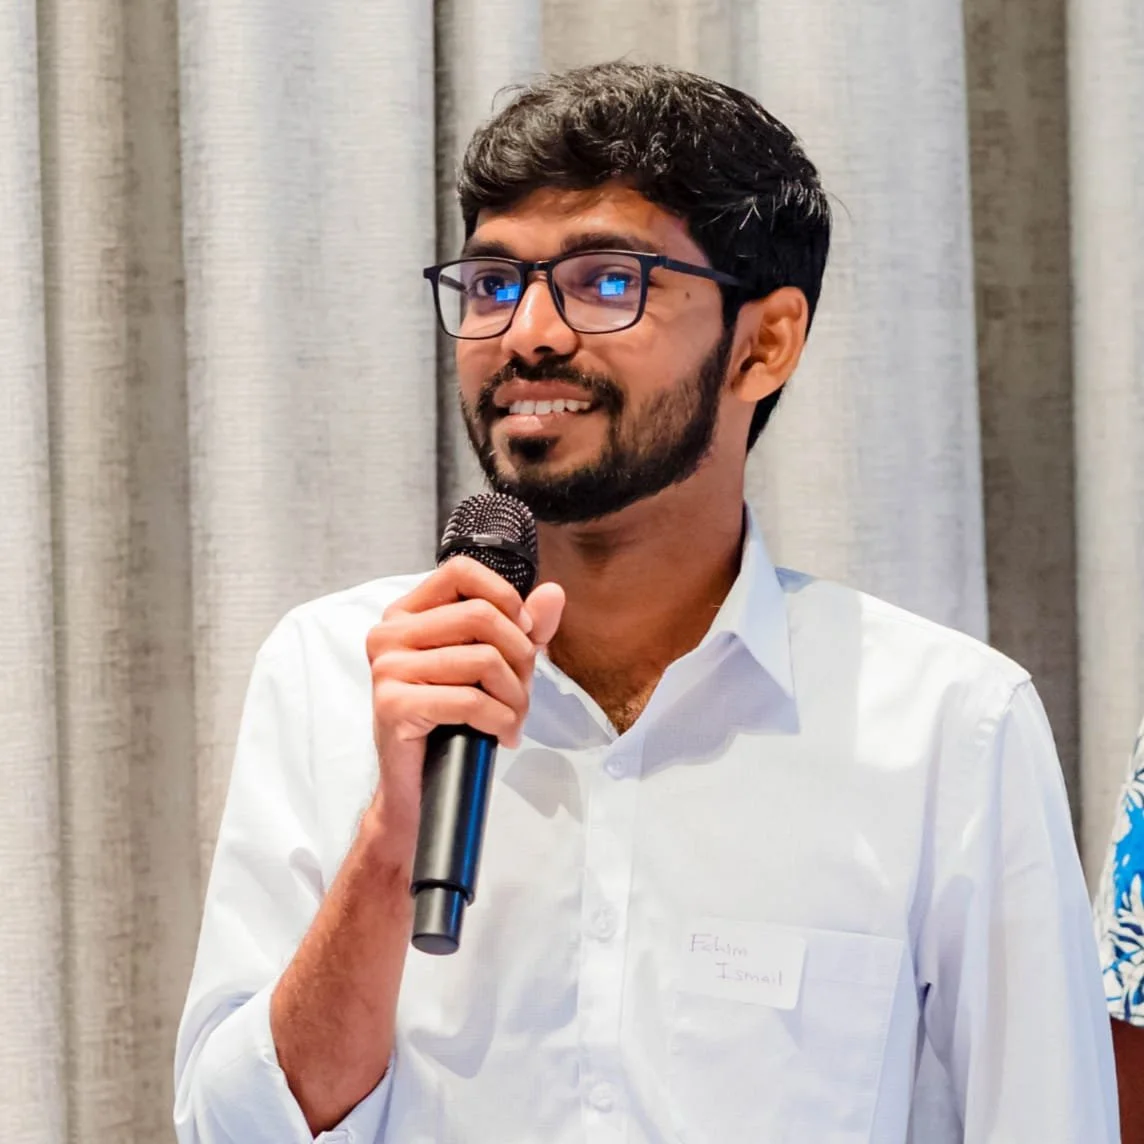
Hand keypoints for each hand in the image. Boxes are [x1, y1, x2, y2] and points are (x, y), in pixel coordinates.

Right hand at [365, 556, 564, 839]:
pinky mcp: (393, 704)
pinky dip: (499, 720)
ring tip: (513, 718)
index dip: (503, 597)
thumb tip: (553, 594)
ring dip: (514, 696)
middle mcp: (389, 633)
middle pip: (480, 616)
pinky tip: (501, 735)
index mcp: (407, 613)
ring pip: (482, 660)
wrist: (418, 784)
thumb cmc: (452, 719)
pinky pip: (469, 700)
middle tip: (523, 690)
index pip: (460, 572)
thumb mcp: (492, 664)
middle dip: (520, 656)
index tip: (523, 632)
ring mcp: (387, 668)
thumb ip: (521, 627)